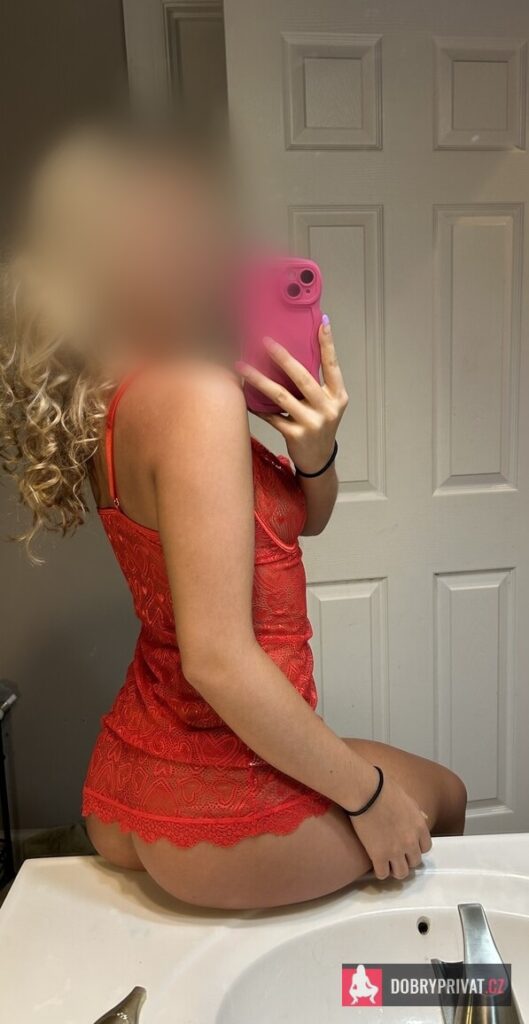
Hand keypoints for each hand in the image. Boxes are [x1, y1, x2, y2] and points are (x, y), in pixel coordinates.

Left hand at [236, 316, 347, 472]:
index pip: (332, 365)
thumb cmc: (319, 426)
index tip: (322, 322)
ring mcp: (312, 423)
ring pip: (281, 396)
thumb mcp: (325, 404)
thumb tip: (290, 355)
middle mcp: (328, 409)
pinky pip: (271, 416)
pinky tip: (244, 397)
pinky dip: (257, 406)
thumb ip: (315, 384)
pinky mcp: (296, 436)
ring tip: (242, 367)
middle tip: (265, 342)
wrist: (319, 460)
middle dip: (283, 358)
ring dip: (259, 380)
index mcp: (338, 396)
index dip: (328, 344)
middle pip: (302, 378)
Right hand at [350, 775, 431, 880]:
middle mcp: (411, 842)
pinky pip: (383, 874)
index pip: (426, 848)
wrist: (366, 792)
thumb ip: (417, 812)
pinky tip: (376, 864)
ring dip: (395, 869)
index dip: (416, 847)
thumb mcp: (408, 799)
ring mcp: (395, 851)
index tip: (407, 845)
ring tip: (387, 863)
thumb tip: (424, 818)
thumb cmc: (385, 789)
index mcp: (419, 827)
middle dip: (406, 858)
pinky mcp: (378, 856)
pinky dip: (380, 872)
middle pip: (415, 862)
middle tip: (396, 854)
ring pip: (401, 873)